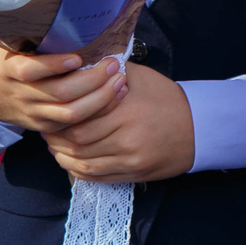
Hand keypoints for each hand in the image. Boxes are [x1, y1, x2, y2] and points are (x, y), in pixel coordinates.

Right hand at [0, 37, 127, 133]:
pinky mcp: (44, 126)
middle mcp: (21, 94)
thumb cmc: (3, 59)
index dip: (54, 65)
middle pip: (60, 93)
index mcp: (9, 69)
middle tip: (112, 64)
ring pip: (71, 113)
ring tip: (119, 81)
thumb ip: (23, 29)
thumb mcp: (4, 42)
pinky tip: (114, 96)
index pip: (30, 71)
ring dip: (100, 98)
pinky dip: (97, 111)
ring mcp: (33, 112)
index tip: (77, 57)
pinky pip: (74, 125)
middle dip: (92, 80)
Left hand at [46, 61, 195, 182]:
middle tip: (47, 131)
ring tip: (54, 147)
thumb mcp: (140, 77)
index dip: (60, 118)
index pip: (80, 118)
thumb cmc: (167, 98)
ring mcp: (131, 159)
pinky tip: (70, 162)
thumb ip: (109, 72)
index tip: (52, 111)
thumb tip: (79, 67)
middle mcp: (127, 137)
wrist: (198, 127)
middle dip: (57, 138)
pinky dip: (79, 171)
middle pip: (78, 142)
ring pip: (84, 163)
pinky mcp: (134, 173)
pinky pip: (98, 178)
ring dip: (64, 156)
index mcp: (125, 110)